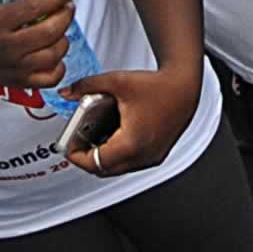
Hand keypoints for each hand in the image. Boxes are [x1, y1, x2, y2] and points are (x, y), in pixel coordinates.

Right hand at [0, 0, 73, 99]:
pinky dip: (60, 66)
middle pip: (49, 32)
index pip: (32, 8)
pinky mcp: (17, 81)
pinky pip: (49, 78)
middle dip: (66, 14)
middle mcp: (5, 47)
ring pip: (53, 55)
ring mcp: (12, 67)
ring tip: (61, 24)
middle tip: (67, 3)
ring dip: (64, 37)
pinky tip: (55, 51)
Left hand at [62, 59, 197, 177]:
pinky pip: (130, 163)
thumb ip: (87, 86)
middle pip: (104, 169)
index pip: (94, 162)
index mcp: (131, 143)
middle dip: (87, 158)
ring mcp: (151, 158)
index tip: (68, 146)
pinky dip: (118, 155)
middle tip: (77, 143)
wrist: (185, 86)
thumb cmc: (158, 86)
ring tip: (93, 139)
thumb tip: (67, 92)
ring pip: (117, 168)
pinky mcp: (156, 155)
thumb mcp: (118, 82)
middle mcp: (142, 156)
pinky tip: (113, 136)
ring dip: (103, 158)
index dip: (76, 156)